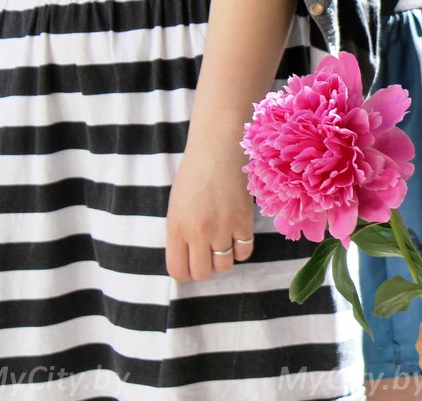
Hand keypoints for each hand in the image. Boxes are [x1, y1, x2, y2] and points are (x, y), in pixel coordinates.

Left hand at [166, 145, 255, 281]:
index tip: (190, 265)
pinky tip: (236, 236)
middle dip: (205, 268)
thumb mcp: (177, 207)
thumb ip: (180, 234)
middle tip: (207, 255)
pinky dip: (241, 249)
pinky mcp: (244, 221)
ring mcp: (222, 227)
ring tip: (223, 243)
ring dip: (224, 259)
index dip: (185, 273)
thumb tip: (189, 260)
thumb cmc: (194, 175)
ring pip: (225, 265)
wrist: (218, 149)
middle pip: (203, 273)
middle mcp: (198, 232)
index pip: (178, 270)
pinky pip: (245, 251)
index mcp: (176, 228)